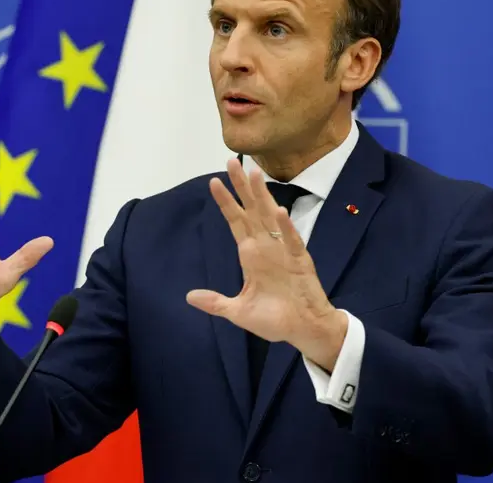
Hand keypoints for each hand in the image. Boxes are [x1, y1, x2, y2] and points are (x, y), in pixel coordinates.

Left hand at [186, 159, 347, 370]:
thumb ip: (215, 302)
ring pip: (271, 217)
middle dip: (242, 187)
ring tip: (255, 174)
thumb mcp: (238, 311)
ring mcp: (283, 251)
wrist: (303, 330)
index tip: (213, 182)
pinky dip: (286, 227)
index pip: (235, 222)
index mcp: (251, 255)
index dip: (225, 202)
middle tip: (232, 161)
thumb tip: (189, 296)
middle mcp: (266, 246)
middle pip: (251, 210)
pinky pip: (292, 240)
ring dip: (263, 196)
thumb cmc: (274, 319)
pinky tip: (279, 211)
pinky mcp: (300, 261)